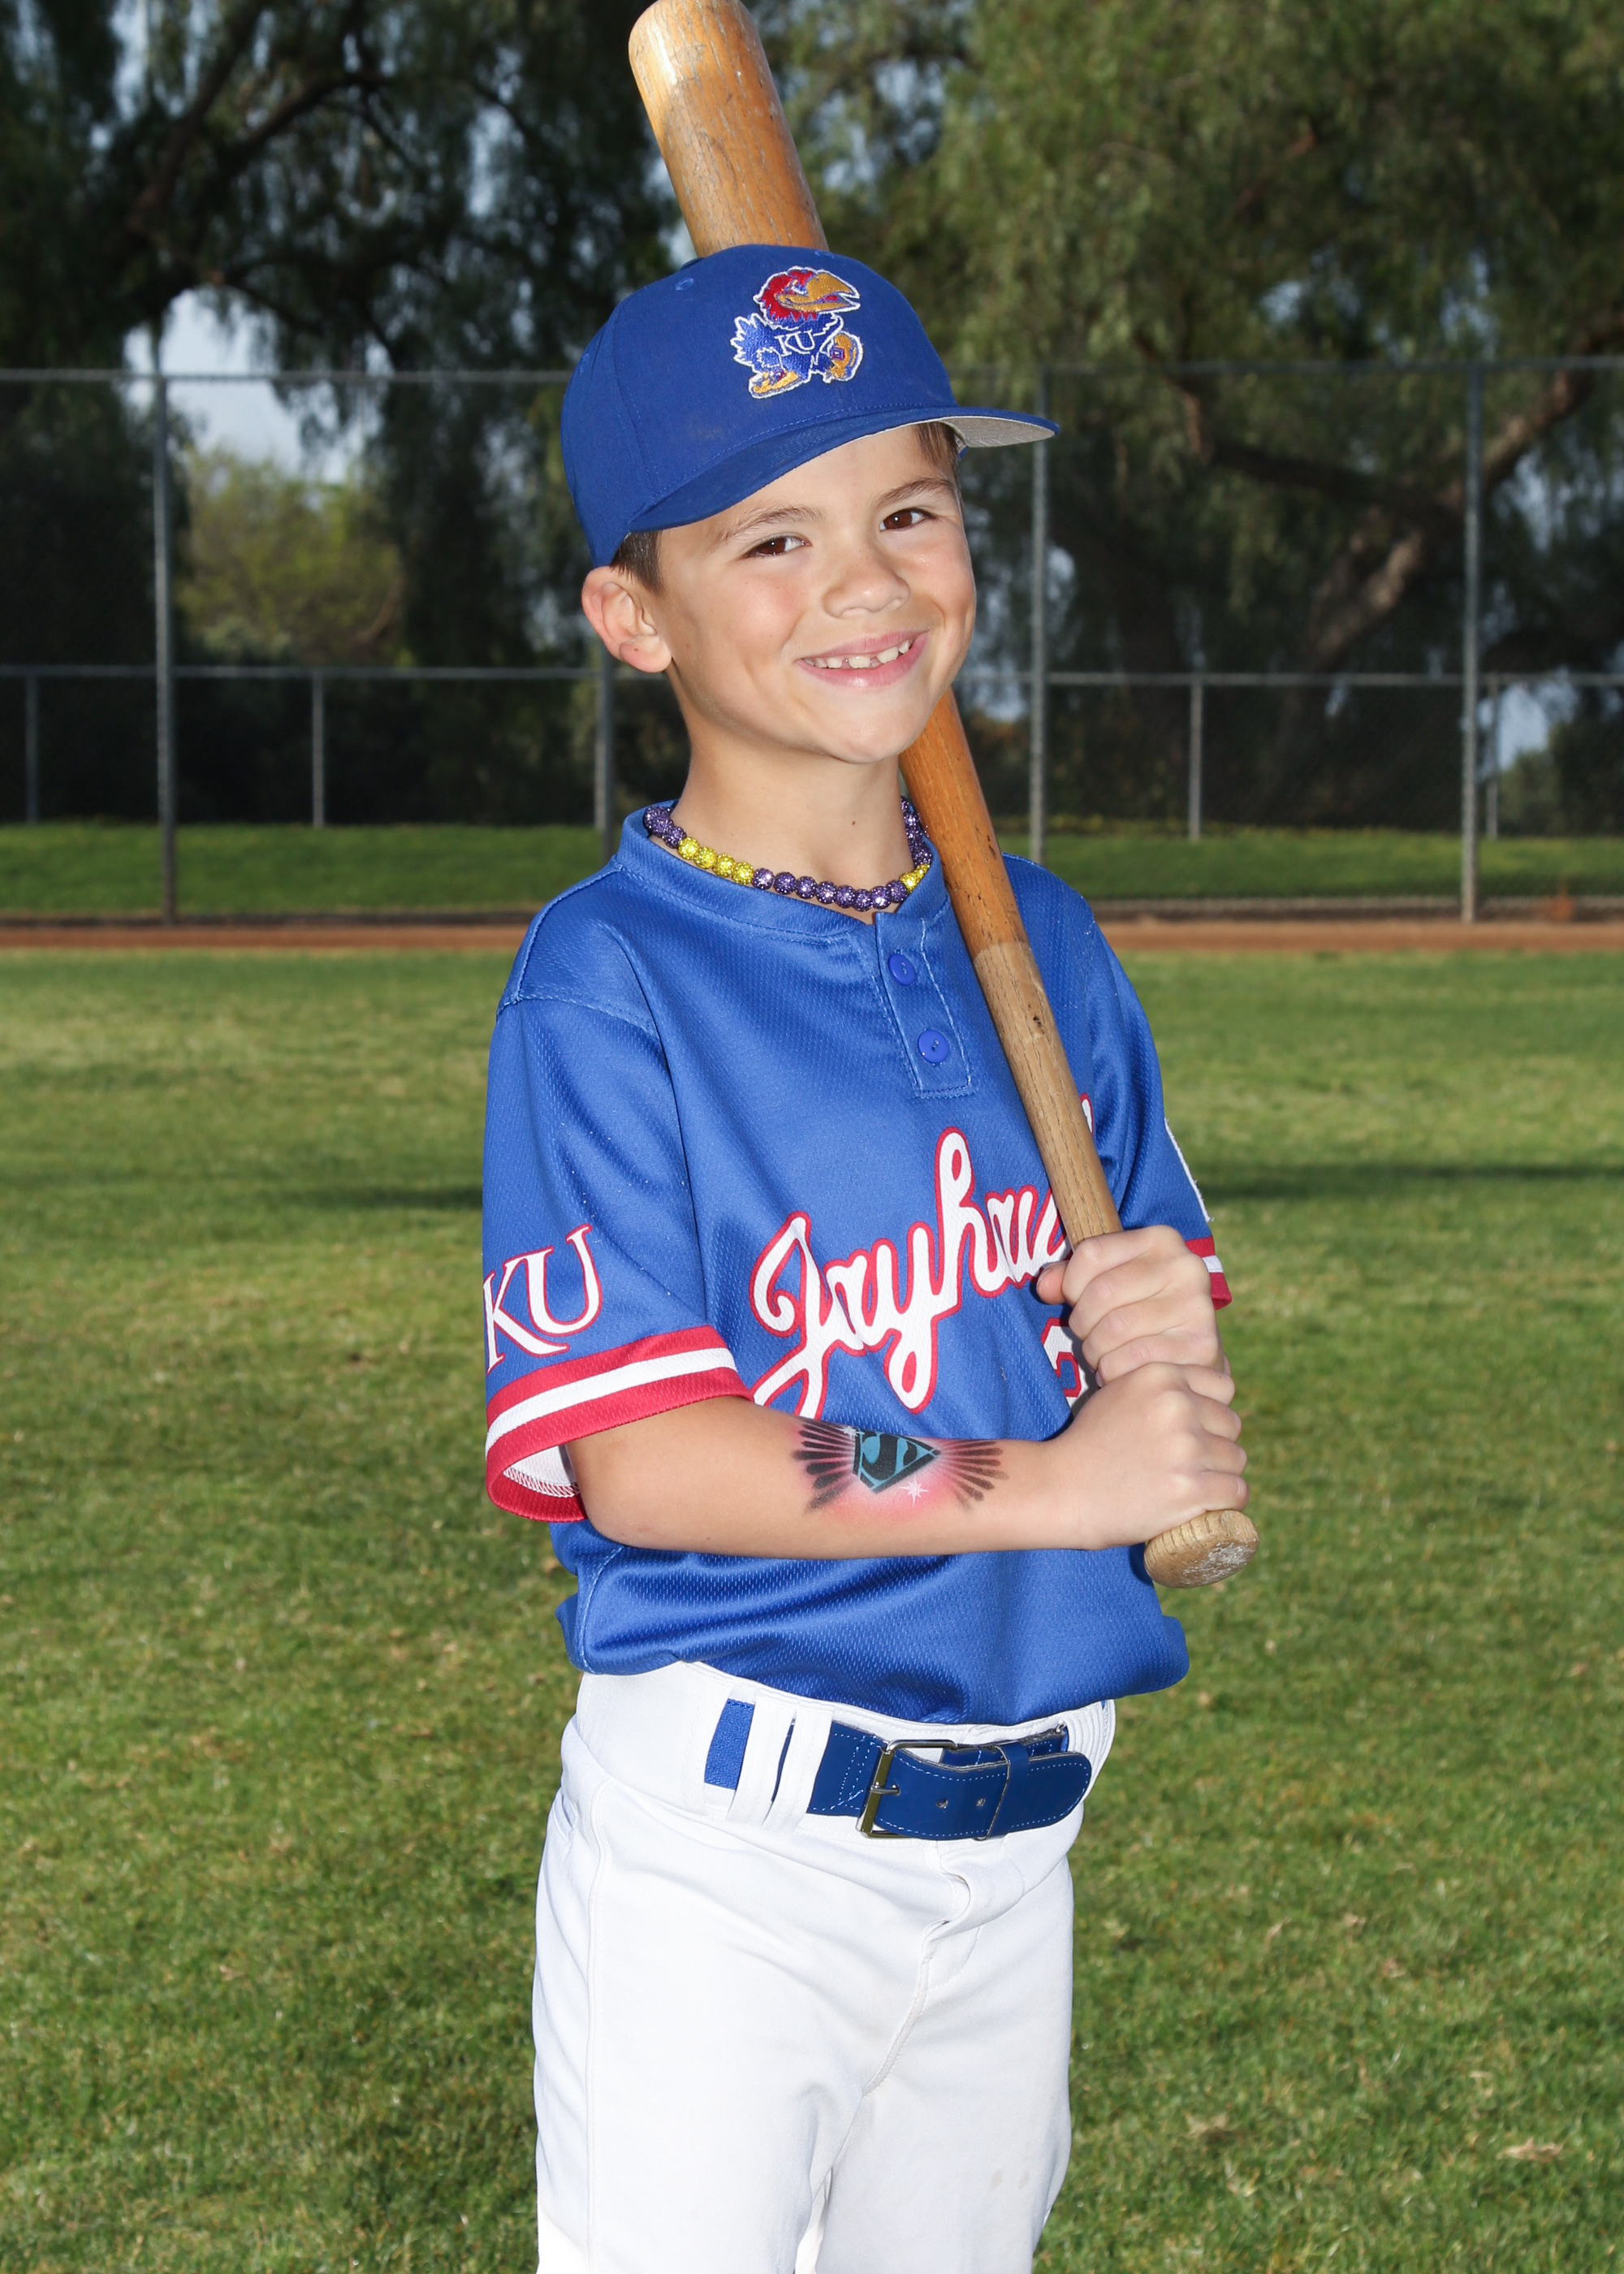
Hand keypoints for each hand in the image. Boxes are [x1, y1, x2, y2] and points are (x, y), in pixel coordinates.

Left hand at [1035, 1224, 1222, 1383]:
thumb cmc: (1141, 1312)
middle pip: (1102, 1292)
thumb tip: (1043, 1287)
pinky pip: (1131, 1360)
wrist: (1190, 1357)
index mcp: (1162, 1240)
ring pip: (1114, 1329)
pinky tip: (1119, 1371)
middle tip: (1088, 1337)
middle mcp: (1186, 1266)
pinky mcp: (1201, 1346)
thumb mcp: (1109, 1283)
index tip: (1077, 1302)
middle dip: (1082, 1322)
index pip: (1092, 1252)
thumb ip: (1070, 1279)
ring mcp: (1198, 1306)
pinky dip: (1112, 1371)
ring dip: (1095, 1350)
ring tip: (1102, 1355)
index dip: (1071, 1284)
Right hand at [1045, 1361, 1246, 1549]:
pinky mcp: (1190, 1489)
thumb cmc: (1090, 1444)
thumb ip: (1159, 1387)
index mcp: (1160, 1376)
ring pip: (1236, 1459)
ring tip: (1195, 1486)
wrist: (1061, 1489)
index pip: (1223, 1386)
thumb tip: (1204, 1397)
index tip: (1198, 1430)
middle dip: (1216, 1444)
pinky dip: (1227, 1502)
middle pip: (1231, 1424)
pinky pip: (1236, 1491)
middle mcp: (1177, 1406)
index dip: (1212, 1411)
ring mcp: (1185, 1448)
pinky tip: (1209, 1505)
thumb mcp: (1118, 1394)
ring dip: (1221, 1475)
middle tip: (1191, 1464)